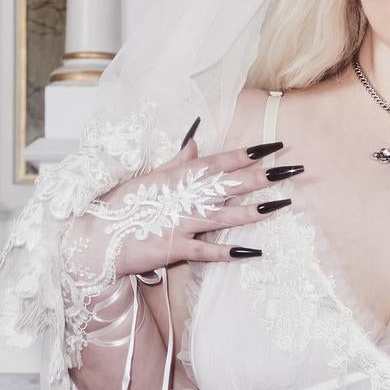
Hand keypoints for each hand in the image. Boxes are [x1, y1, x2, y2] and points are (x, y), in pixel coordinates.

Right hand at [61, 125, 296, 294]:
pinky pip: (208, 250)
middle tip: (294, 169)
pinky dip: (230, 251)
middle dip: (265, 176)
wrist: (95, 236)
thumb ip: (177, 160)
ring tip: (283, 204)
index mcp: (179, 177)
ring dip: (256, 210)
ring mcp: (181, 223)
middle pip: (232, 184)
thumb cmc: (123, 205)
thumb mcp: (150, 176)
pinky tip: (253, 251)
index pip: (221, 161)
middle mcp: (185, 198)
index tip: (276, 145)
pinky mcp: (176, 248)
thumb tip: (195, 138)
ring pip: (226, 214)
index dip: (249, 153)